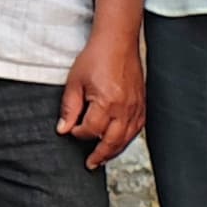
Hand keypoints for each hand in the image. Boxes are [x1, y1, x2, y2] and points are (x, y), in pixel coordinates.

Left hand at [58, 19, 147, 164]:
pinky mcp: (142, 105)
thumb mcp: (75, 82)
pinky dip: (126, 139)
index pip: (91, 130)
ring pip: (126, 139)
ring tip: (102, 159)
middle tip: (90, 164)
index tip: (71, 131)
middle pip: (112, 141)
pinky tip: (118, 143)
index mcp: (106, 102)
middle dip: (99, 154)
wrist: (118, 42)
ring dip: (114, 151)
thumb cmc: (96, 58)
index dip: (79, 133)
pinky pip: (137, 130)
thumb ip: (69, 108)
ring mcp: (136, 108)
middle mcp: (125, 108)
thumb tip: (63, 129)